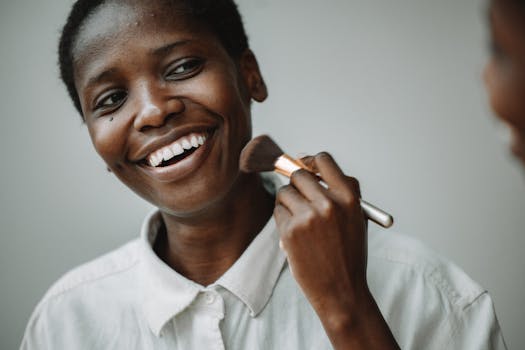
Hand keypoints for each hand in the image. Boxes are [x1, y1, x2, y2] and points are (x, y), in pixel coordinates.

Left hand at [274, 152, 398, 348]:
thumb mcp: (356, 218)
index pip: (324, 160)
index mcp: (349, 197)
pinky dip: (283, 220)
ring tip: (300, 223)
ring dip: (287, 204)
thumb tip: (309, 164)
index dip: (310, 161)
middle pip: (299, 175)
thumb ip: (340, 190)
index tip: (304, 165)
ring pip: (285, 193)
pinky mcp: (290, 231)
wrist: (342, 290)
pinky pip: (278, 212)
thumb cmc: (349, 253)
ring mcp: (308, 217)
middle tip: (299, 199)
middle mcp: (328, 204)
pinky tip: (295, 236)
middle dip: (296, 185)